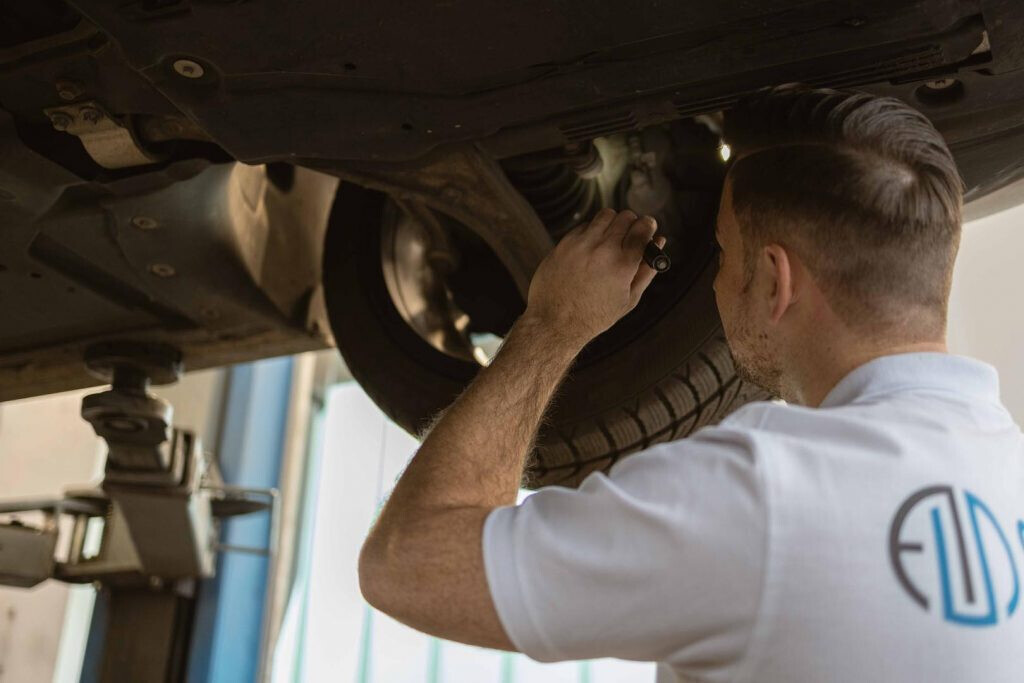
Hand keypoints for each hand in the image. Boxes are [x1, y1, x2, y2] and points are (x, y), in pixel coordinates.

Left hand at [524, 208, 665, 348]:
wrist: (556, 322)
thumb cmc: (595, 315)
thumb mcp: (629, 299)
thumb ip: (648, 268)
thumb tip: (660, 242)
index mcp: (622, 264)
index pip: (643, 227)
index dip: (649, 225)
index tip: (648, 228)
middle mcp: (602, 250)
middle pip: (626, 217)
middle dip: (632, 223)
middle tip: (630, 236)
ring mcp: (581, 244)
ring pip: (606, 215)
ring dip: (613, 223)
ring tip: (611, 240)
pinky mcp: (564, 244)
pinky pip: (585, 225)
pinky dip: (592, 231)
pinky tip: (591, 248)